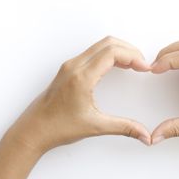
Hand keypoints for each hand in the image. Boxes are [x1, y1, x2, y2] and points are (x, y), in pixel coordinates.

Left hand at [8, 36, 151, 153]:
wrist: (33, 130)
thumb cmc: (58, 127)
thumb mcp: (95, 126)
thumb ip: (124, 127)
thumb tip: (145, 135)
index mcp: (82, 77)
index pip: (112, 52)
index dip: (133, 56)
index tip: (145, 67)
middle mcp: (75, 66)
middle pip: (108, 43)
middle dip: (130, 50)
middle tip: (142, 64)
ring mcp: (71, 65)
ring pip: (101, 45)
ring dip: (120, 50)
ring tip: (134, 65)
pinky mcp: (70, 68)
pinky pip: (94, 52)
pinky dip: (110, 54)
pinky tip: (118, 66)